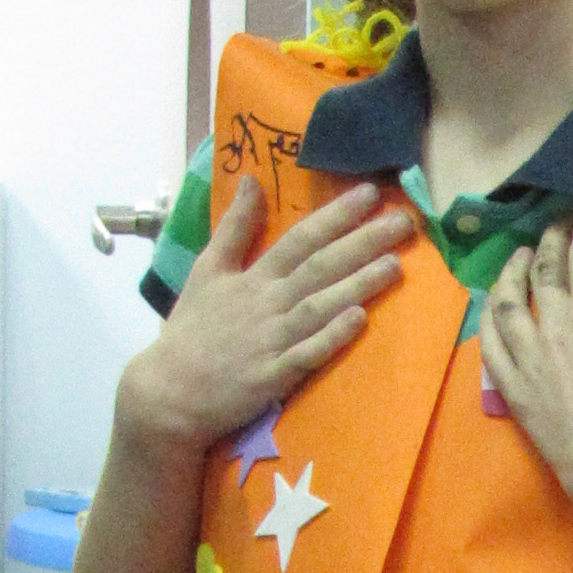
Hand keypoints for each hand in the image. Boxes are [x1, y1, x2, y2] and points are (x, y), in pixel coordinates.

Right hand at [120, 178, 408, 453]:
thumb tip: (251, 180)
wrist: (168, 392)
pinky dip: (331, 336)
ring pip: (320, 306)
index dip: (336, 216)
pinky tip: (360, 319)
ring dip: (357, 284)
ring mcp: (271, 340)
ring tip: (395, 264)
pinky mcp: (272, 376)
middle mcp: (267, 302)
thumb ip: (233, 227)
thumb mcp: (206, 270)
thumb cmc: (191, 330)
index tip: (371, 193)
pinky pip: (307, 353)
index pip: (301, 238)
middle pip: (321, 266)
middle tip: (404, 222)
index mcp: (253, 277)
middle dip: (363, 242)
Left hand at [477, 205, 572, 528]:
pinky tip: (491, 307)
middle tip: (558, 225)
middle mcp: (551, 325)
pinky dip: (489, 318)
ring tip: (520, 256)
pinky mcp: (512, 386)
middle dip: (552, 241)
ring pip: (508, 301)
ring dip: (512, 272)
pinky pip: (490, 344)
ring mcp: (526, 356)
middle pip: (544, 270)